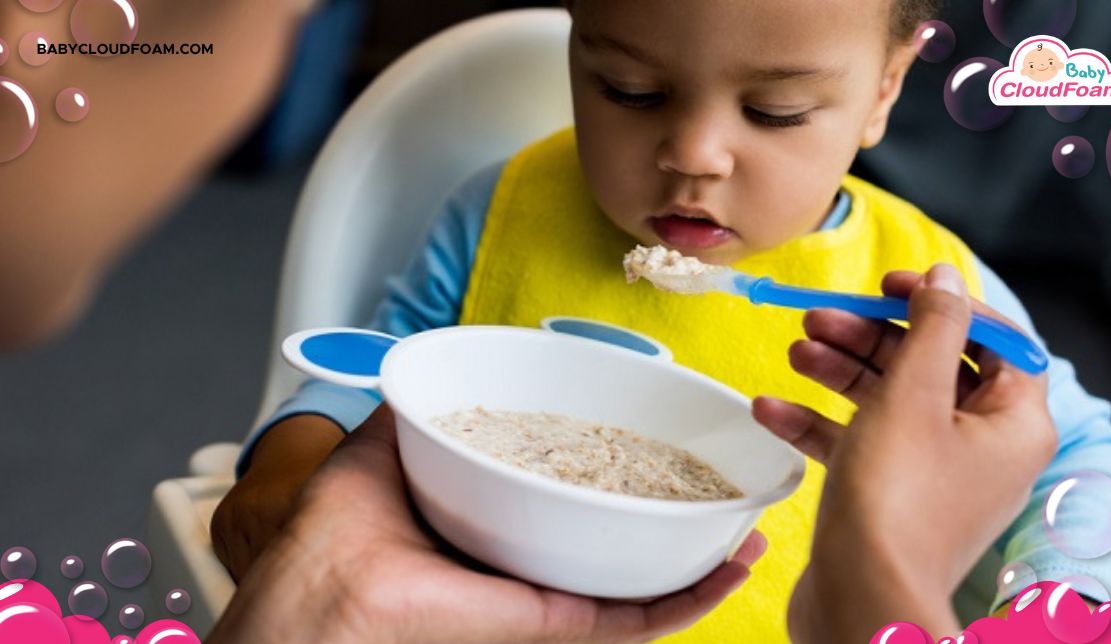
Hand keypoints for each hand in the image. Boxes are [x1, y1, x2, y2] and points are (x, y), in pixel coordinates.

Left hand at [208, 403, 766, 643]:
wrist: (319, 602)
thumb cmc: (334, 536)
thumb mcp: (387, 444)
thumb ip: (419, 403)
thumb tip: (432, 359)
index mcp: (495, 521)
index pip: (573, 499)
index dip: (623, 477)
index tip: (664, 447)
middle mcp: (527, 562)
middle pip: (621, 543)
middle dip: (679, 519)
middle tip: (726, 491)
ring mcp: (547, 597)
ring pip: (644, 584)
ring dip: (704, 557)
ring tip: (749, 526)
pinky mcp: (554, 625)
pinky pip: (636, 618)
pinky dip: (690, 596)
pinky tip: (730, 566)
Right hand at [752, 264, 1056, 641]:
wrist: (860, 598)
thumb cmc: (896, 498)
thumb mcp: (914, 394)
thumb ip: (931, 326)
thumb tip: (943, 277)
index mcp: (1011, 422)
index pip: (992, 339)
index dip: (940, 303)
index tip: (890, 283)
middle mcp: (979, 447)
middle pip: (929, 365)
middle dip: (871, 337)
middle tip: (821, 318)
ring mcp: (931, 474)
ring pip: (887, 401)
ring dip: (838, 371)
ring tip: (795, 351)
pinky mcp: (887, 497)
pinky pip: (856, 444)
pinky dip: (817, 423)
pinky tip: (770, 409)